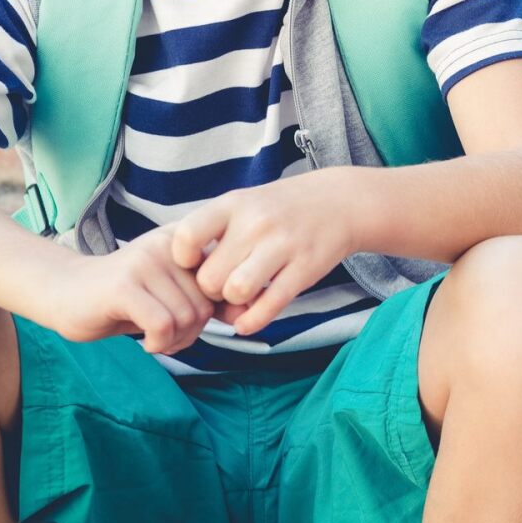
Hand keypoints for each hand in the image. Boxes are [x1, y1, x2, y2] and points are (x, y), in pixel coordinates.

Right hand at [48, 225, 215, 354]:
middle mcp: (169, 244)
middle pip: (206, 304)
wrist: (66, 292)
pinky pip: (162, 325)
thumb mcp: (173, 293)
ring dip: (175, 341)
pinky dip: (159, 343)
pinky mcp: (124, 286)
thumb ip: (208, 299)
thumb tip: (247, 315)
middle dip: (192, 332)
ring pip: (187, 317)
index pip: (225, 281)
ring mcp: (145, 262)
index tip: (191, 323)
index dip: (215, 312)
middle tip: (168, 337)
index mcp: (186, 240)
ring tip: (156, 339)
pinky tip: (145, 342)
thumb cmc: (127, 298)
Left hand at [168, 171, 359, 336]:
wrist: (340, 202)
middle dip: (211, 290)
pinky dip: (253, 321)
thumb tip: (181, 278)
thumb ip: (211, 234)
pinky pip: (270, 305)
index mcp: (234, 204)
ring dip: (234, 303)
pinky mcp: (306, 268)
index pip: (187, 236)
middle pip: (210, 277)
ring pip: (237, 291)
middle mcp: (257, 222)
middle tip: (222, 284)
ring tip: (240, 295)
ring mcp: (284, 244)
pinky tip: (248, 319)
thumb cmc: (278, 209)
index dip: (183, 259)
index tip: (194, 262)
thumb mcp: (242, 204)